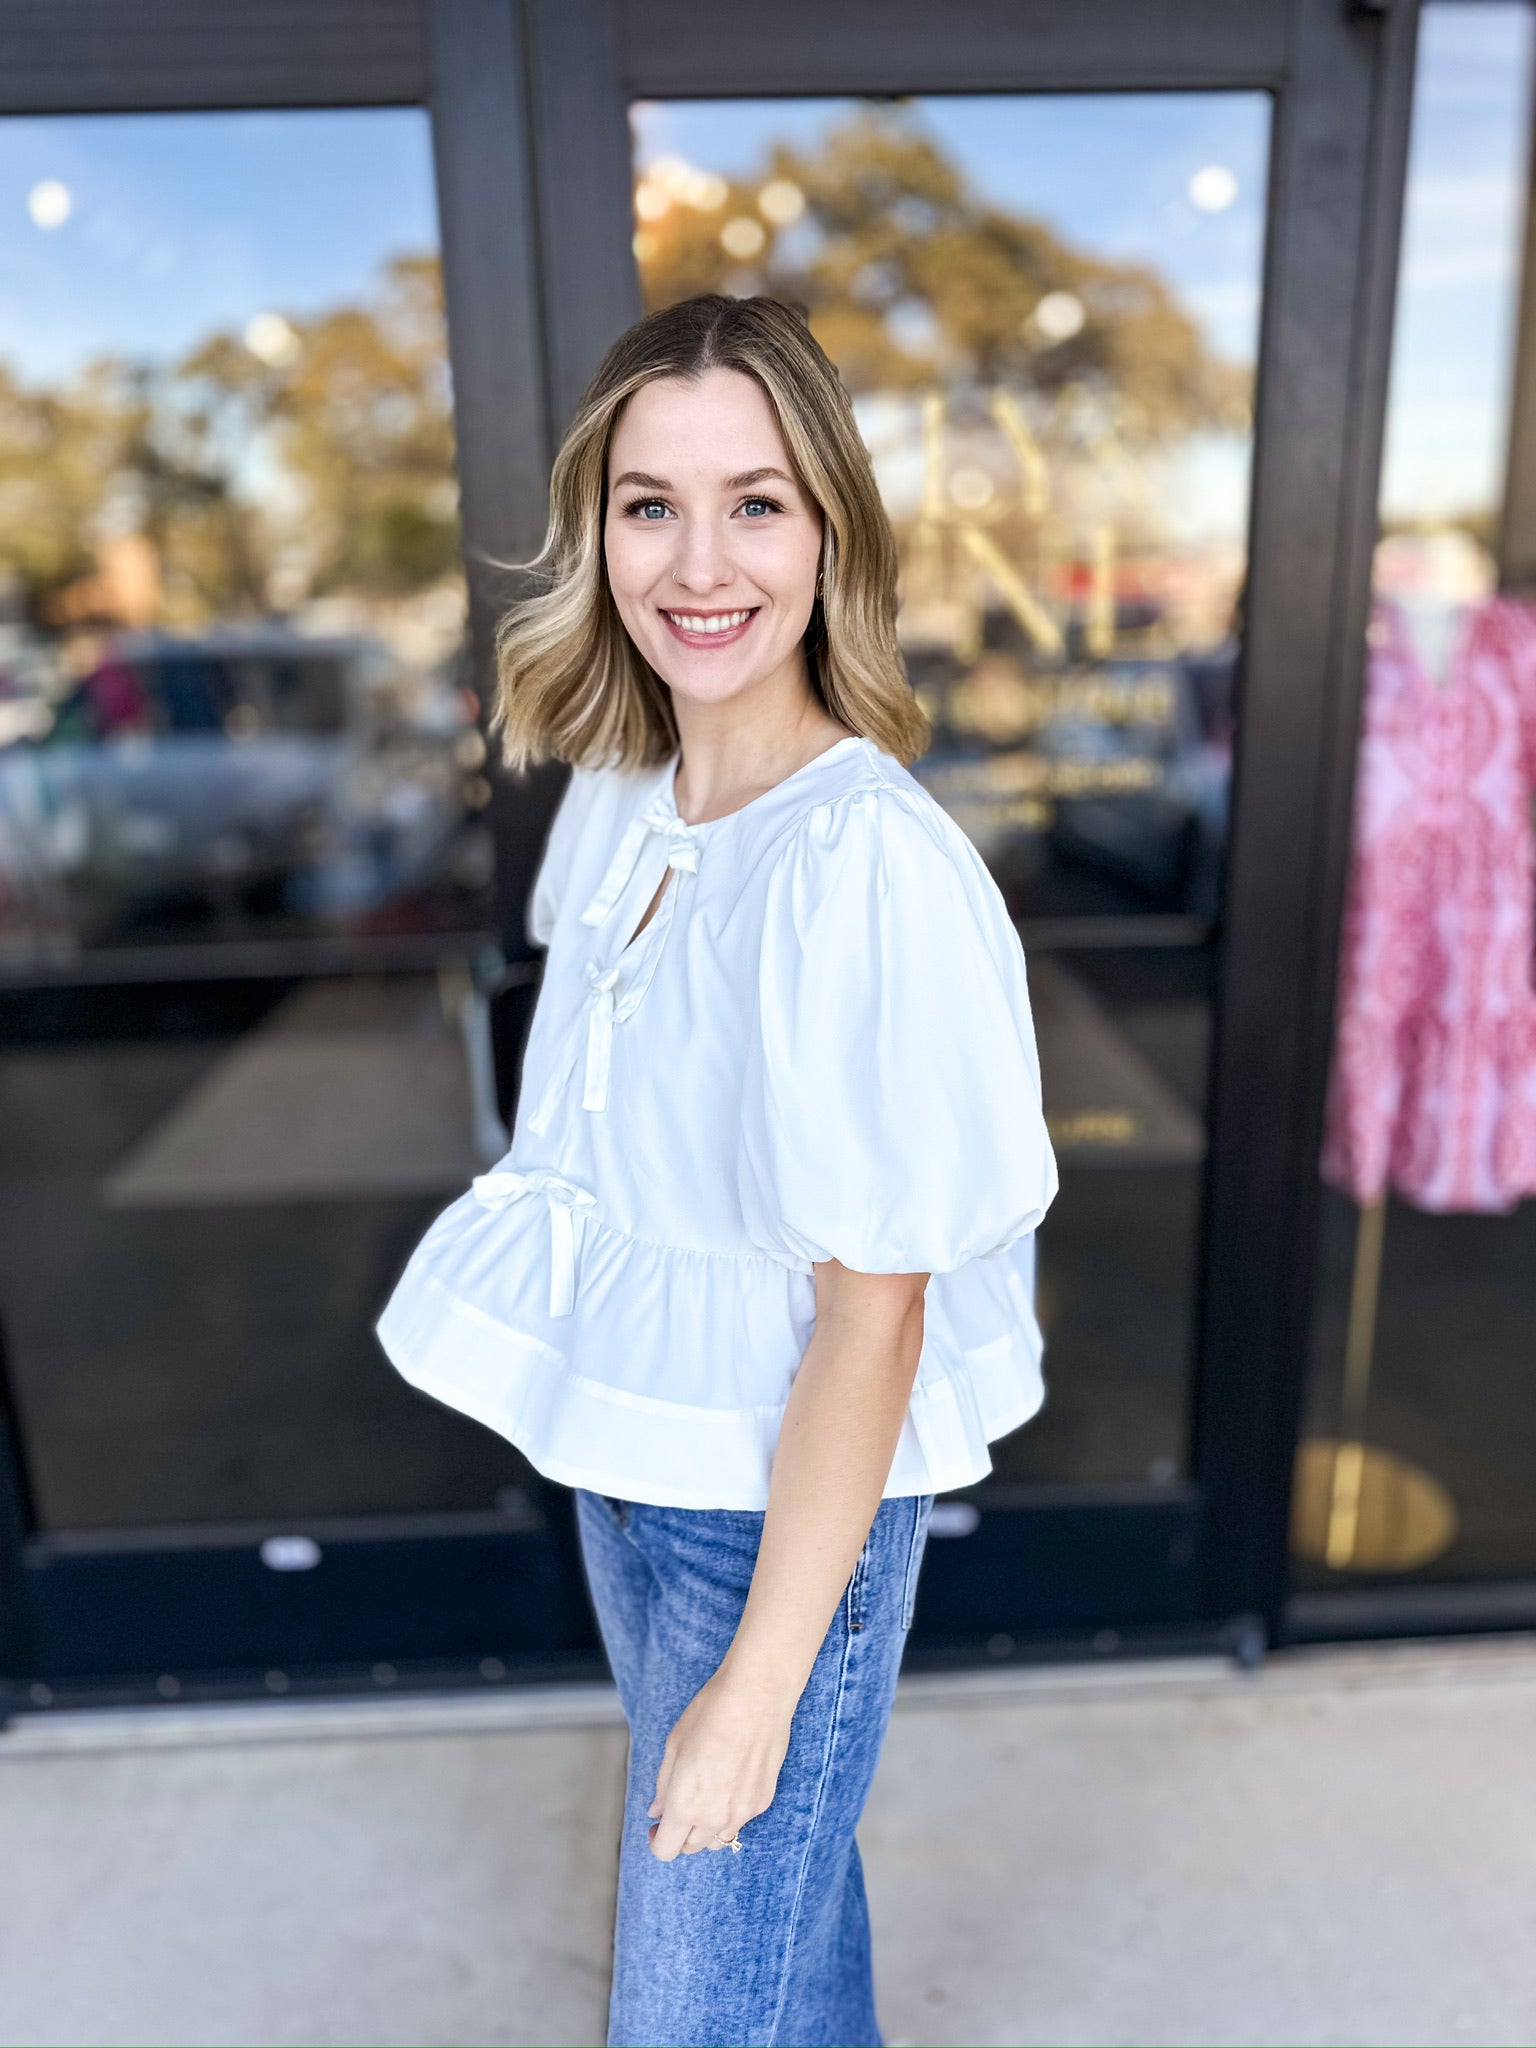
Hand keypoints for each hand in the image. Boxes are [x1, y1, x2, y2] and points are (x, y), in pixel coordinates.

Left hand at [647, 1666, 794, 1860]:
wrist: (757, 1696)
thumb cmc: (711, 1713)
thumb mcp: (674, 1745)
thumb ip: (664, 1786)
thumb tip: (657, 1811)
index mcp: (685, 1804)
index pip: (666, 1850)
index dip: (657, 1840)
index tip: (657, 1824)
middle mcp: (714, 1817)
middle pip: (691, 1848)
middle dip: (680, 1833)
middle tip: (680, 1805)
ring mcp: (742, 1813)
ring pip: (718, 1840)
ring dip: (706, 1828)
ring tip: (706, 1795)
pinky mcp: (762, 1802)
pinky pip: (740, 1821)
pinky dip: (730, 1812)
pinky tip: (730, 1781)